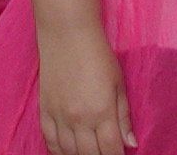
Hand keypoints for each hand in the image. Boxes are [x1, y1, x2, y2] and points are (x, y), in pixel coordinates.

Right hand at [37, 21, 134, 154]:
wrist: (67, 34)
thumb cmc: (98, 54)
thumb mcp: (118, 83)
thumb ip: (124, 116)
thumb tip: (131, 143)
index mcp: (102, 111)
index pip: (110, 150)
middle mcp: (79, 119)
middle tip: (106, 153)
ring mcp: (59, 116)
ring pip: (69, 152)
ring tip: (89, 152)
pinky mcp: (45, 110)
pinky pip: (49, 141)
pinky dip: (58, 151)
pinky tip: (67, 152)